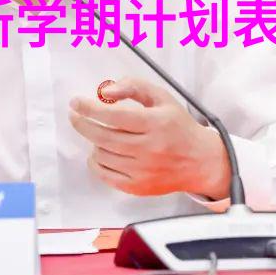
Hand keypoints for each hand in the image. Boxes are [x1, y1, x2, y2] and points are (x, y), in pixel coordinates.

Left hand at [68, 77, 230, 198]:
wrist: (201, 161)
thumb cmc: (178, 127)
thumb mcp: (162, 98)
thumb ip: (134, 87)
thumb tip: (105, 92)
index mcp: (156, 124)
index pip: (114, 116)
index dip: (90, 108)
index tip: (76, 102)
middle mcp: (149, 149)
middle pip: (103, 137)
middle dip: (82, 124)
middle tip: (75, 116)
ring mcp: (143, 171)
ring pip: (102, 155)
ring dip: (94, 142)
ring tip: (99, 134)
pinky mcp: (138, 187)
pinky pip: (106, 175)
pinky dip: (97, 162)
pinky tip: (101, 152)